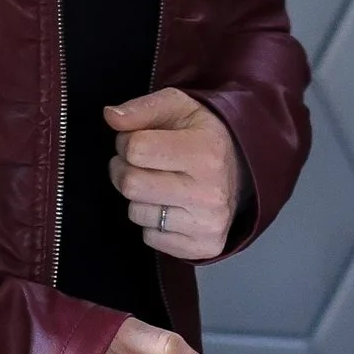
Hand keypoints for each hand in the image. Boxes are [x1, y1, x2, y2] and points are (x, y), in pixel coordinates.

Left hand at [105, 87, 243, 264]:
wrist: (242, 167)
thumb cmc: (202, 133)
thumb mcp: (177, 107)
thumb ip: (141, 108)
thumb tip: (110, 116)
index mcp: (205, 151)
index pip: (135, 149)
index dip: (125, 142)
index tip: (137, 140)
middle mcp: (210, 192)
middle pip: (131, 184)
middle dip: (124, 170)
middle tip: (139, 164)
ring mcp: (208, 224)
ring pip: (136, 213)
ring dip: (139, 198)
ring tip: (158, 183)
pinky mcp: (204, 247)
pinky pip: (150, 238)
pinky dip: (153, 223)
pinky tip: (171, 206)